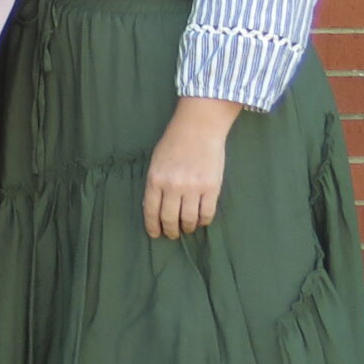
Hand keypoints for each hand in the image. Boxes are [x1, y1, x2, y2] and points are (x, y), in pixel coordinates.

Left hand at [144, 97, 238, 238]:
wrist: (198, 129)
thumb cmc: (174, 143)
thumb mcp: (156, 162)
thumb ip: (156, 184)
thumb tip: (155, 208)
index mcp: (155, 179)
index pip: (151, 210)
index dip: (153, 226)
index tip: (155, 234)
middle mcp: (173, 186)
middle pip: (169, 218)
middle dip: (170, 230)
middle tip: (172, 234)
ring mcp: (193, 189)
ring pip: (189, 219)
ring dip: (187, 227)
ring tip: (187, 228)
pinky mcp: (211, 189)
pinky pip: (207, 214)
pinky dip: (203, 221)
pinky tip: (200, 221)